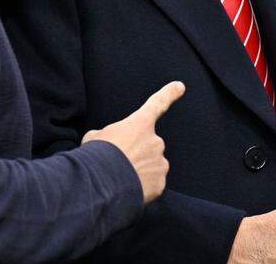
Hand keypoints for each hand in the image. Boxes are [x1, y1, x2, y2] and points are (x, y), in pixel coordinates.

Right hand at [83, 81, 184, 202]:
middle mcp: (155, 141)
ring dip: (138, 171)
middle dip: (136, 154)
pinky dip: (141, 187)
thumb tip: (110, 146)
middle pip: (147, 146)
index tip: (180, 86)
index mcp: (140, 124)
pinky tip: (126, 190)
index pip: (157, 104)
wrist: (101, 185)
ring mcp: (160, 162)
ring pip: (151, 166)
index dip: (169, 94)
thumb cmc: (96, 156)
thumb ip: (108, 137)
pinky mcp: (160, 183)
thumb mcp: (95, 138)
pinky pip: (152, 184)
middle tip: (116, 165)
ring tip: (118, 180)